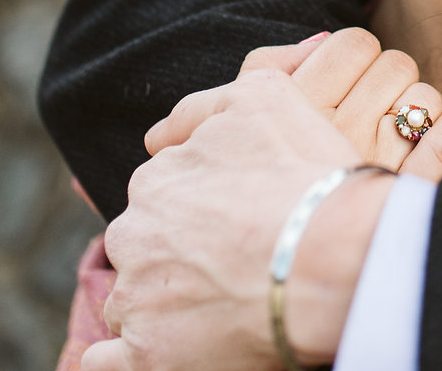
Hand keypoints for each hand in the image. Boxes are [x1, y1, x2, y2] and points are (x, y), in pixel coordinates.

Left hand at [85, 69, 387, 370]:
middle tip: (234, 265)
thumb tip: (157, 134)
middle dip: (175, 255)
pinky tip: (157, 353)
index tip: (236, 222)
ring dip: (161, 305)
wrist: (335, 256)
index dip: (201, 210)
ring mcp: (136, 300)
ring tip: (221, 310)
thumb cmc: (306, 177)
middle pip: (143, 248)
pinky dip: (123, 360)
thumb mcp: (261, 98)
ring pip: (132, 302)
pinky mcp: (147, 358)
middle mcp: (133, 237)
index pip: (162, 196)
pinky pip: (106, 365)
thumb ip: (199, 108)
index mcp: (154, 181)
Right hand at [147, 29, 441, 180]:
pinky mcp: (403, 199)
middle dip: (391, 75)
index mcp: (296, 105)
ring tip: (400, 126)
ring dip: (419, 105)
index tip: (349, 74)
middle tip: (376, 99)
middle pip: (395, 65)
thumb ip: (265, 67)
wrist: (264, 278)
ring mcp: (375, 165)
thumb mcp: (231, 120)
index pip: (353, 44)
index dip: (357, 52)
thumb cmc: (235, 196)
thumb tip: (321, 39)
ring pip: (424, 101)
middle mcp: (338, 130)